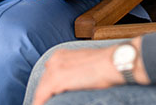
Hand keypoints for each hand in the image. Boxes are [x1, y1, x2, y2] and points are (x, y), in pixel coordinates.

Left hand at [32, 39, 148, 104]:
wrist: (115, 61)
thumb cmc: (107, 64)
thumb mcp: (85, 64)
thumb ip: (73, 71)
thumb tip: (71, 82)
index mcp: (60, 55)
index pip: (47, 77)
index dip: (48, 90)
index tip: (50, 98)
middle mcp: (54, 59)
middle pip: (42, 84)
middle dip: (45, 96)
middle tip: (47, 103)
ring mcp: (54, 69)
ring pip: (41, 91)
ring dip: (42, 100)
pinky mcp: (57, 79)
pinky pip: (41, 97)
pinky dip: (40, 104)